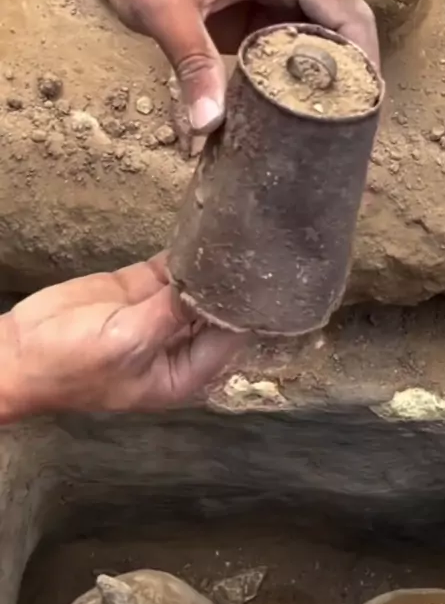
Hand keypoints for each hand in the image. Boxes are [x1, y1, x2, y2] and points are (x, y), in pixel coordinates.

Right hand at [1, 253, 241, 419]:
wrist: (18, 350)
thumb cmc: (71, 364)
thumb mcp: (126, 341)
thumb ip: (171, 313)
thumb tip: (211, 288)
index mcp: (184, 373)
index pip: (229, 338)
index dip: (244, 308)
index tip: (262, 275)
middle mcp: (178, 344)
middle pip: (216, 310)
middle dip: (231, 283)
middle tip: (257, 245)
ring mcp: (159, 313)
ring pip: (195, 285)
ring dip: (209, 264)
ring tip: (236, 231)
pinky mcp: (139, 289)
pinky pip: (171, 269)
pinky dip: (184, 252)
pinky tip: (203, 230)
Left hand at [100, 0, 379, 132]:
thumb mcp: (168, 16)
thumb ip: (194, 67)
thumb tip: (209, 125)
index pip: (348, 12)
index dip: (363, 58)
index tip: (363, 105)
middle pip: (345, 27)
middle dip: (353, 72)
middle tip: (350, 124)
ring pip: (324, 38)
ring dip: (330, 76)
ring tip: (332, 123)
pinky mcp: (263, 16)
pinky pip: (297, 46)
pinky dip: (301, 75)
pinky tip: (298, 110)